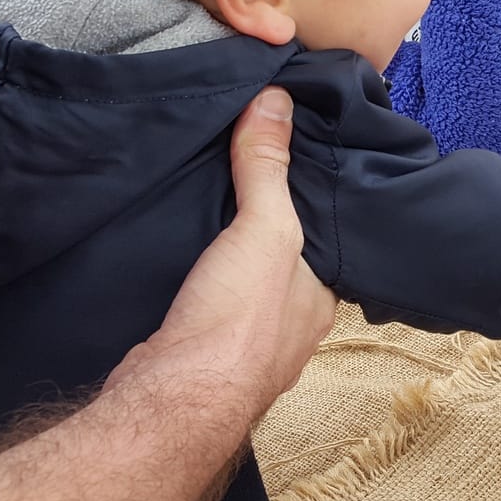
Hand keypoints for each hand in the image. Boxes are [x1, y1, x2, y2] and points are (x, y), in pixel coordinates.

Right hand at [116, 87, 335, 413]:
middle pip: (284, 259)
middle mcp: (294, 324)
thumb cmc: (237, 324)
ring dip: (230, 254)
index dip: (311, 199)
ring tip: (210, 202)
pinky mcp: (201, 354)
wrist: (172, 401)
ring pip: (245, 284)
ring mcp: (247, 344)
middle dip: (266, 225)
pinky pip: (208, 304)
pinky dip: (200, 280)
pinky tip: (182, 257)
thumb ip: (268, 167)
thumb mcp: (265, 229)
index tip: (291, 158)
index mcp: (323, 297)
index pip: (328, 236)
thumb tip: (277, 100)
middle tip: (243, 171)